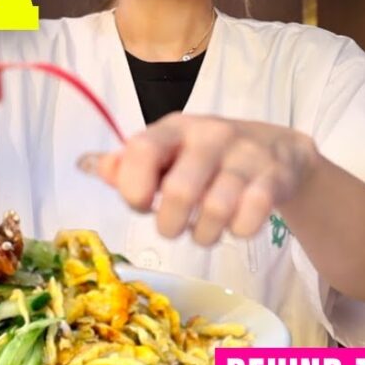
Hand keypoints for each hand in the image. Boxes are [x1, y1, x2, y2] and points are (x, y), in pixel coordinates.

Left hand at [85, 114, 320, 246]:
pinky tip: (236, 224)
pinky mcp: (274, 177)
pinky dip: (238, 232)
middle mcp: (209, 135)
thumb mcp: (167, 154)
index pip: (141, 150)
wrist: (277, 150)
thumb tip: (87, 165)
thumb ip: (128, 165)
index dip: (133, 187)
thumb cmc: (207, 157)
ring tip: (204, 231)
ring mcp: (245, 155)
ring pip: (216, 210)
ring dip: (204, 235)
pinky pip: (250, 218)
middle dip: (169, 224)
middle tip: (174, 228)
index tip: (139, 204)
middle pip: (178, 191)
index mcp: (174, 129)